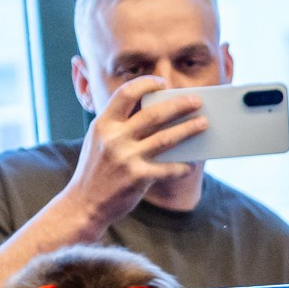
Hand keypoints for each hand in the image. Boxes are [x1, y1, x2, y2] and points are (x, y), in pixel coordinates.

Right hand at [54, 75, 207, 232]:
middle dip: (179, 105)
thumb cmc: (97, 170)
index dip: (146, 84)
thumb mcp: (99, 140)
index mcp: (103, 124)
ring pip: (166, 138)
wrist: (84, 204)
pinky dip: (182, 166)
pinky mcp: (137, 178)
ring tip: (204, 124)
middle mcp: (114, 138)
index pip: (126, 94)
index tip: (162, 83)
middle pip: (154, 114)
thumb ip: (119, 125)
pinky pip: (168, 168)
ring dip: (188, 130)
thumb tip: (154, 113)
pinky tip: (191, 164)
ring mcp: (126, 158)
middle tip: (197, 101)